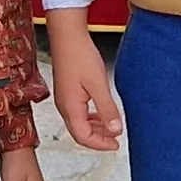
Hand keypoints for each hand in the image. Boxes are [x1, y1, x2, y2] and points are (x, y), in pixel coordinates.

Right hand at [45, 18, 122, 150]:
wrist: (67, 36)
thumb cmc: (80, 56)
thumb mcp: (99, 84)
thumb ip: (107, 109)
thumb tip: (115, 130)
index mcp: (70, 108)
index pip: (83, 137)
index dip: (100, 144)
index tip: (116, 144)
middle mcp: (64, 106)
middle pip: (80, 133)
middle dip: (98, 139)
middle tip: (116, 140)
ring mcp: (64, 99)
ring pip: (79, 123)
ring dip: (95, 128)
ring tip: (111, 127)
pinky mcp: (67, 92)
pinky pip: (78, 112)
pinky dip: (91, 118)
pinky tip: (101, 113)